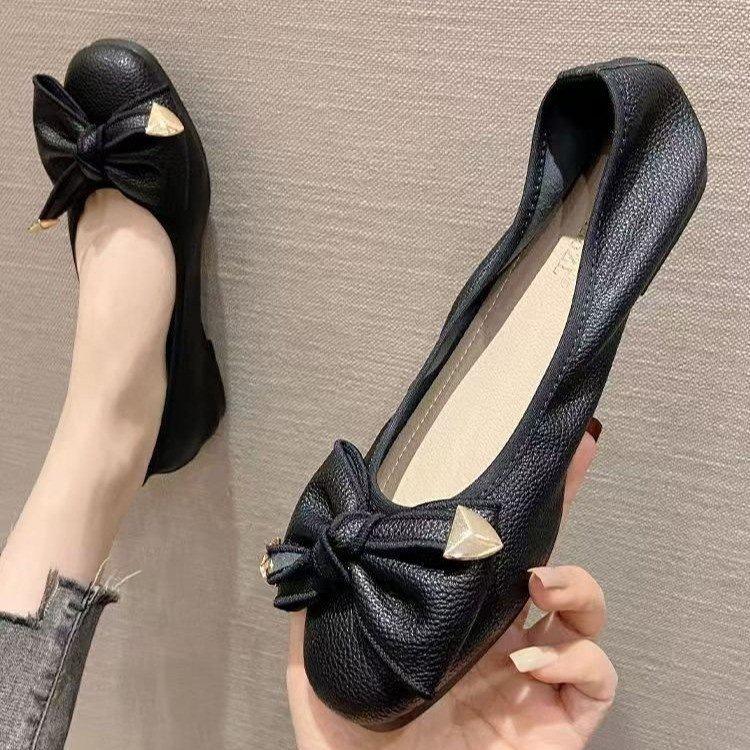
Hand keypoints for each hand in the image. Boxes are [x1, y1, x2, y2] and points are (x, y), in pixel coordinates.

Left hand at [286, 421, 615, 748]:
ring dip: (575, 585)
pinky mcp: (556, 725)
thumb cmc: (348, 741)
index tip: (523, 454)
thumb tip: (318, 544)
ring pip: (587, 614)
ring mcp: (532, 680)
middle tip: (563, 474)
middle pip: (547, 563)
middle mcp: (499, 640)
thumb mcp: (319, 663)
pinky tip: (532, 657)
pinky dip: (577, 659)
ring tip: (537, 581)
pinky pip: (596, 679)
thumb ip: (322, 607)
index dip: (511, 505)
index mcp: (453, 619)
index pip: (489, 551)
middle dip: (564, 509)